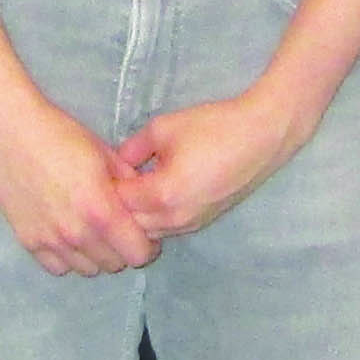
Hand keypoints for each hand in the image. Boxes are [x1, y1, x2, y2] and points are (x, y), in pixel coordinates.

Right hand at [0, 96, 158, 276]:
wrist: (9, 131)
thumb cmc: (61, 136)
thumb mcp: (106, 154)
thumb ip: (129, 186)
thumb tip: (145, 206)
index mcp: (100, 211)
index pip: (138, 254)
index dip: (147, 246)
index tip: (143, 233)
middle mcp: (76, 233)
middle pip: (114, 265)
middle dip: (122, 249)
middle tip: (117, 229)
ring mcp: (49, 240)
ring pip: (87, 269)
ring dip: (95, 255)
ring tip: (91, 232)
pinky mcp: (27, 241)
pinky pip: (57, 267)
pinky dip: (67, 257)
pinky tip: (67, 236)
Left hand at [114, 80, 314, 241]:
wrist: (262, 136)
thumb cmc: (212, 127)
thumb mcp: (162, 128)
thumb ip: (131, 149)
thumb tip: (113, 163)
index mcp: (162, 194)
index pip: (117, 203)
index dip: (104, 188)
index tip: (96, 173)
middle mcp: (176, 218)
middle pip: (129, 226)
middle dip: (116, 208)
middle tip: (107, 186)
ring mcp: (191, 224)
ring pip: (148, 233)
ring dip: (135, 217)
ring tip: (129, 191)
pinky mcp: (202, 223)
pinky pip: (167, 229)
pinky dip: (153, 219)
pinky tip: (150, 197)